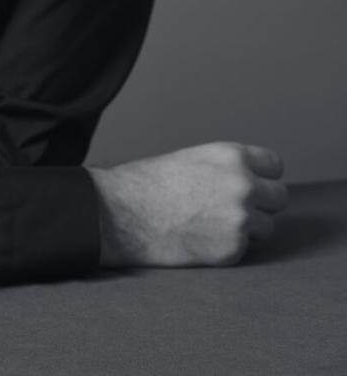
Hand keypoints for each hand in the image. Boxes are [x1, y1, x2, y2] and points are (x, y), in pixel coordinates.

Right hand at [87, 141, 288, 267]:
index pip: (274, 166)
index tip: (254, 183)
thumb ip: (226, 169)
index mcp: (231, 156)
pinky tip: (200, 238)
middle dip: (262, 203)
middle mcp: (243, 185)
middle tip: (236, 208)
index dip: (262, 175)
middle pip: (279, 197)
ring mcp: (241, 219)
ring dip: (248, 227)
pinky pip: (244, 247)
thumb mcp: (194, 159)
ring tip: (212, 223)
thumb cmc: (150, 183)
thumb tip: (251, 181)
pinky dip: (228, 246)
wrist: (124, 213)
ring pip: (266, 226)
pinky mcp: (233, 249)